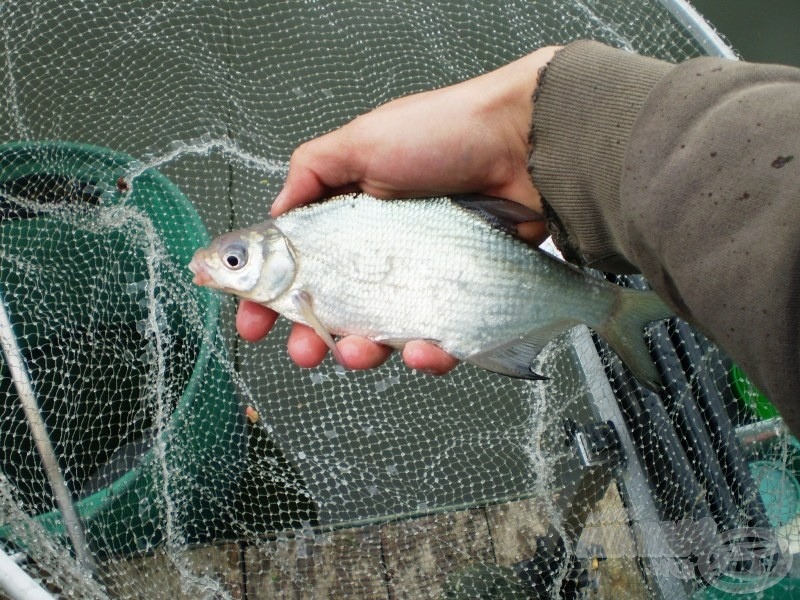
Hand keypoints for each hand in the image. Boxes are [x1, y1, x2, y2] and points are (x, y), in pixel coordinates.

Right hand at [237, 46, 559, 372]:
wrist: (523, 146)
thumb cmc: (444, 134)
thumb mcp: (361, 139)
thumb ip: (310, 172)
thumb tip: (273, 212)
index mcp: (350, 219)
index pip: (299, 267)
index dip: (270, 298)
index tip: (252, 323)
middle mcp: (382, 253)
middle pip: (335, 310)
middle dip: (312, 338)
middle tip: (304, 350)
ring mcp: (421, 279)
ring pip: (382, 334)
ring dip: (363, 353)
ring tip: (359, 352)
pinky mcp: (461, 299)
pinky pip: (439, 341)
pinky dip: (427, 354)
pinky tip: (425, 349)